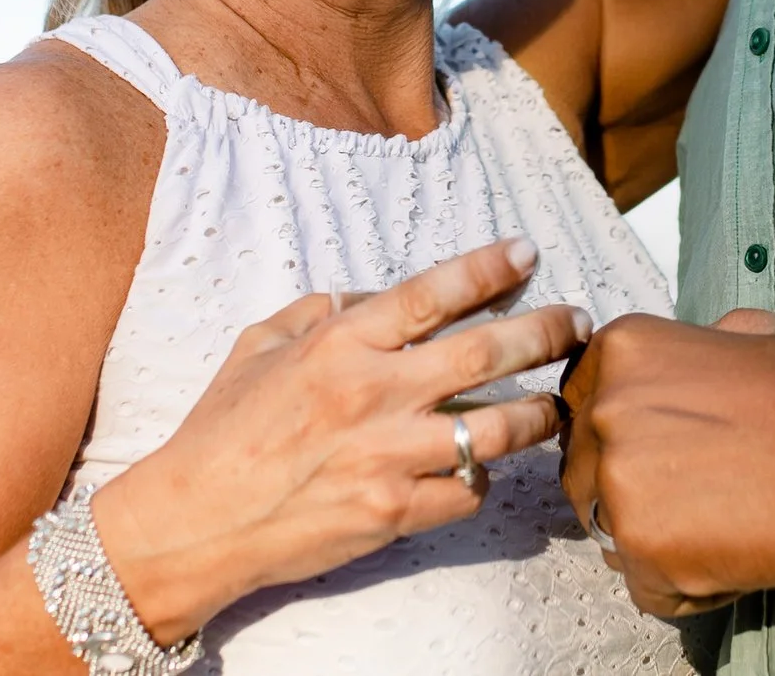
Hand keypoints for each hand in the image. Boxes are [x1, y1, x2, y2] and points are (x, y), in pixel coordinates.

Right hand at [91, 238, 591, 642]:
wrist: (198, 521)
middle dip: (543, 331)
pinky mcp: (396, 513)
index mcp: (340, 345)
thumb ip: (317, 313)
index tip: (525, 254)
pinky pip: (465, 492)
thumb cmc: (221, 431)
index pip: (432, 293)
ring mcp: (390, 457)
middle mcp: (374, 394)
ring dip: (538, 413)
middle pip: (486, 354)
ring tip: (555, 403)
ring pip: (497, 431)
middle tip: (576, 321)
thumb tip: (367, 299)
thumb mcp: (258, 346)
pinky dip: (477, 480)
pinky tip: (478, 470)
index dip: (487, 269)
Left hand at [558, 309, 774, 617]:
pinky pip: (643, 584)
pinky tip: (727, 563)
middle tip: (687, 495)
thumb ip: (710, 337)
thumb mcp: (765, 330)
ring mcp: (618, 482)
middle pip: (584, 466)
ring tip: (712, 530)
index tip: (653, 447)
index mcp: (624, 349)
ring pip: (606, 526)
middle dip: (626, 486)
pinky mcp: (643, 548)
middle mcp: (605, 409)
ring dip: (649, 535)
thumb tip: (702, 348)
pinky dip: (681, 586)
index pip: (581, 399)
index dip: (616, 430)